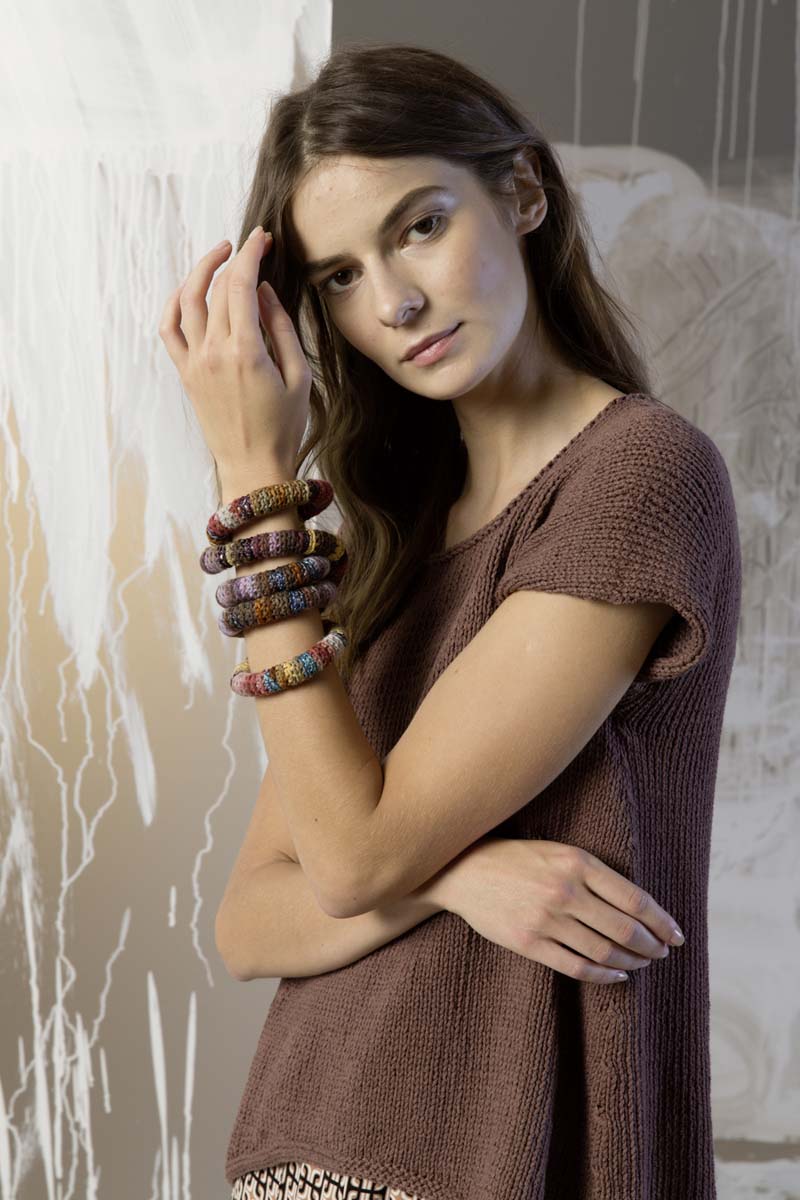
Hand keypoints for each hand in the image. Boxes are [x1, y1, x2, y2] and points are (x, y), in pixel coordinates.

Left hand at [158, 227, 311, 473]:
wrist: (253, 468)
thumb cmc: (283, 428)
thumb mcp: (298, 377)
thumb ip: (281, 329)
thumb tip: (264, 291)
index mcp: (245, 352)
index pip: (241, 286)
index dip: (251, 255)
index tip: (262, 238)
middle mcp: (213, 353)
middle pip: (218, 289)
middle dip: (235, 260)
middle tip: (253, 246)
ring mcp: (194, 363)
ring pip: (187, 301)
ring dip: (202, 271)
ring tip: (220, 256)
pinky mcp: (185, 374)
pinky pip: (169, 329)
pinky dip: (174, 303)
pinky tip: (189, 290)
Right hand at [433, 836, 680, 984]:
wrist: (464, 870)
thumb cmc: (517, 859)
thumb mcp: (559, 852)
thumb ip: (594, 874)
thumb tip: (638, 907)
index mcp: (577, 862)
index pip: (635, 900)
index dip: (662, 921)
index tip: (676, 934)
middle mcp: (565, 891)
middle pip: (625, 929)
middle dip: (652, 946)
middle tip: (662, 952)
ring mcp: (546, 919)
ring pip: (604, 951)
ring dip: (632, 962)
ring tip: (642, 963)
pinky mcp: (529, 942)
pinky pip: (577, 967)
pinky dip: (604, 975)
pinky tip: (616, 975)